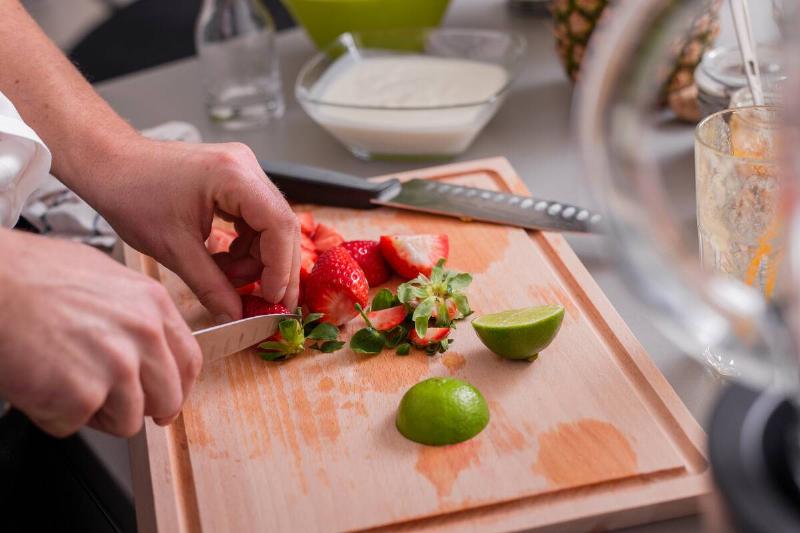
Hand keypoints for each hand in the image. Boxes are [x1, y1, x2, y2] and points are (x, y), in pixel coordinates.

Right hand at [0, 229, 201, 436]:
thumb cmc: (31, 276)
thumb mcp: (105, 279)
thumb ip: (136, 314)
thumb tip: (148, 343)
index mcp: (153, 305)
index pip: (189, 361)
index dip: (177, 388)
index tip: (166, 400)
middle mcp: (144, 334)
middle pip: (167, 399)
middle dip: (140, 408)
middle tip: (110, 402)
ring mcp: (118, 366)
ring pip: (127, 421)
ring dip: (96, 412)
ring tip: (64, 380)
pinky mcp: (84, 394)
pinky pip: (78, 424)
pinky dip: (55, 414)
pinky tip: (41, 382)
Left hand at [76, 138, 300, 321]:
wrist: (109, 165)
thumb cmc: (132, 195)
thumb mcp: (173, 249)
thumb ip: (211, 285)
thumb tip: (236, 314)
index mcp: (233, 176)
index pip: (279, 226)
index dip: (280, 268)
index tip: (271, 299)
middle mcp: (246, 167)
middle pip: (282, 225)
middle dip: (275, 268)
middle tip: (267, 302)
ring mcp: (243, 171)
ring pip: (270, 225)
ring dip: (256, 259)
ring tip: (226, 278)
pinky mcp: (235, 179)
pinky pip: (255, 218)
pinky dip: (246, 245)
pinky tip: (223, 261)